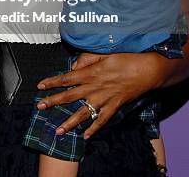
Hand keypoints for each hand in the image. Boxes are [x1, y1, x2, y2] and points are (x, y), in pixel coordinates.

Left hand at [36, 52, 164, 138]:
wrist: (148, 70)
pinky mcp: (115, 106)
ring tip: (58, 131)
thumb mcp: (104, 53)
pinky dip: (93, 128)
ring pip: (83, 113)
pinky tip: (85, 136)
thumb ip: (87, 59)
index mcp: (91, 73)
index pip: (67, 78)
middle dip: (53, 101)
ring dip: (70, 122)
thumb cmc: (126, 58)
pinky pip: (102, 120)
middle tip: (40, 106)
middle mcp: (95, 88)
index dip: (52, 82)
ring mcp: (105, 99)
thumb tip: (74, 67)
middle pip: (70, 96)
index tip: (40, 86)